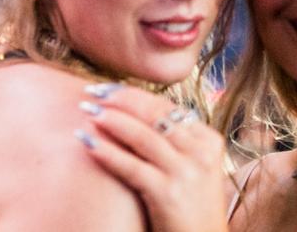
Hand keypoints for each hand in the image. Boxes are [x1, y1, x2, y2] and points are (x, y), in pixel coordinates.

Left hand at [75, 84, 227, 231]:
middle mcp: (200, 152)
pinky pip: (132, 167)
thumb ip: (176, 142)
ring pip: (143, 136)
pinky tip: (88, 143)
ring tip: (88, 110)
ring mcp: (186, 172)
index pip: (167, 107)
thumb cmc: (192, 208)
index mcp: (208, 140)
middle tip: (93, 91)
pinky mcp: (169, 194)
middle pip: (155, 114)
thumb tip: (137, 113)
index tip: (110, 88)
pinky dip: (108, 153)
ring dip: (112, 120)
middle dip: (121, 99)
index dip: (135, 94)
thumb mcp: (195, 168)